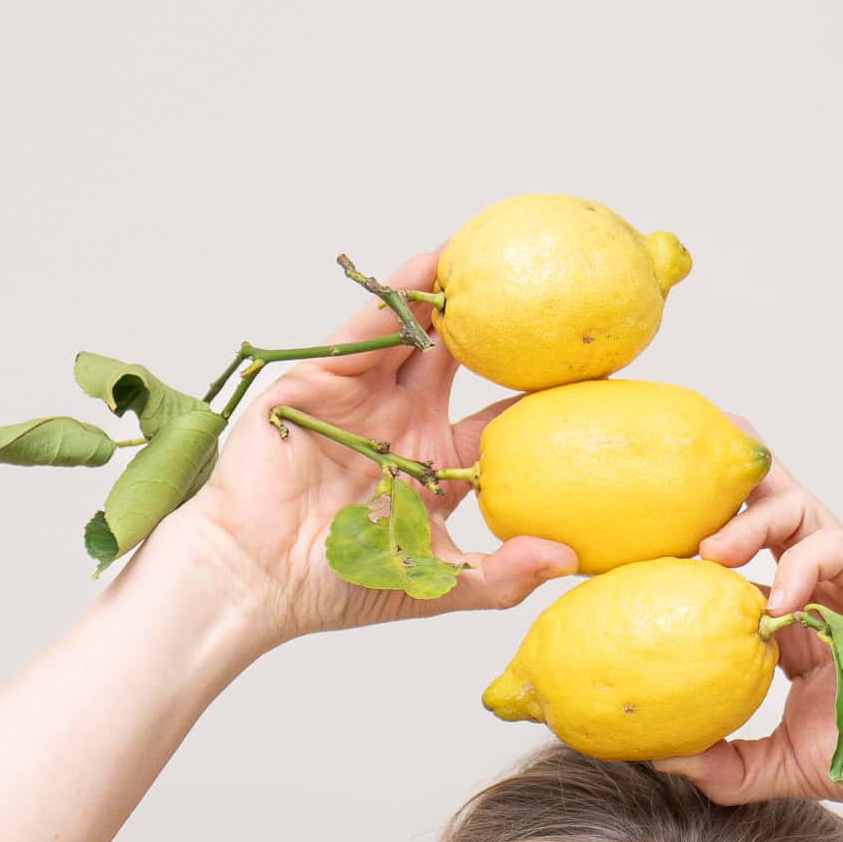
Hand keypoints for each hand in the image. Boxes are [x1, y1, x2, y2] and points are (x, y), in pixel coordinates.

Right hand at [148, 252, 576, 649]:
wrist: (257, 577)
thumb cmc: (337, 585)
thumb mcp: (437, 584)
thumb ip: (502, 574)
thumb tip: (569, 555)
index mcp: (434, 467)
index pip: (496, 420)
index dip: (535, 398)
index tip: (586, 373)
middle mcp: (400, 423)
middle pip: (459, 362)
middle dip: (496, 327)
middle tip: (542, 290)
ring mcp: (360, 398)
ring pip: (412, 336)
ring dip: (447, 297)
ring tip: (491, 256)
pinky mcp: (319, 380)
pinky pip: (364, 332)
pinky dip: (394, 297)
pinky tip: (429, 267)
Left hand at [655, 449, 842, 811]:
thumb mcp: (785, 768)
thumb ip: (725, 765)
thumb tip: (657, 759)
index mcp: (789, 622)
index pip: (733, 566)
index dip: (692, 542)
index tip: (639, 535)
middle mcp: (815, 589)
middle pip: (762, 515)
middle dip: (720, 488)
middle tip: (669, 488)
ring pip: (796, 514)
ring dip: (749, 519)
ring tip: (710, 548)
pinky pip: (837, 550)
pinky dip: (803, 563)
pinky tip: (778, 600)